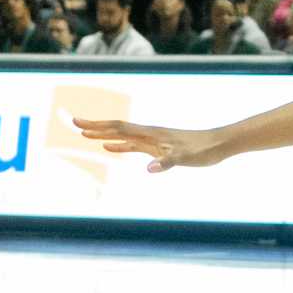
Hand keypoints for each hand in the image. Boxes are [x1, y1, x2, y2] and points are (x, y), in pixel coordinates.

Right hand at [74, 117, 228, 172]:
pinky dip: (119, 146)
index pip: (119, 128)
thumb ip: (167, 162)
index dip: (98, 126)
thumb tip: (149, 168)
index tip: (79, 124)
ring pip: (122, 136)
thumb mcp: (185, 157)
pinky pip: (133, 145)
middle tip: (74, 124)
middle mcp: (149, 134)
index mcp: (151, 134)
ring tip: (86, 136)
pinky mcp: (158, 147)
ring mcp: (153, 140)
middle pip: (116, 128)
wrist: (218, 144)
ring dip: (103, 135)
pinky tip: (111, 148)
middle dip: (95, 127)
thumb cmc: (203, 150)